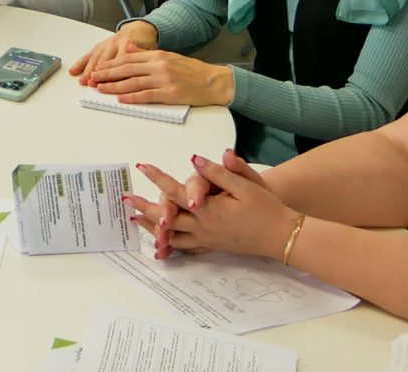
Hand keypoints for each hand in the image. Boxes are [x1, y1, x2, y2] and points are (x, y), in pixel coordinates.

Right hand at [71, 23, 154, 81]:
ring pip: (96, 57)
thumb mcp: (151, 50)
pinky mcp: (101, 45)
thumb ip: (144, 60)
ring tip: (83, 80)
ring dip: (88, 69)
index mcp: (129, 44)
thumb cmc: (146, 43)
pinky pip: (89, 54)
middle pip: (105, 60)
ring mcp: (107, 44)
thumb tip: (142, 73)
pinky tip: (75, 71)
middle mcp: (116, 43)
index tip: (110, 84)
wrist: (140, 29)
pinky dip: (81, 63)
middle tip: (92, 83)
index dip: (115, 73)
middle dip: (98, 72)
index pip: (121, 61)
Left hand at [83, 44, 232, 106]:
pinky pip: (147, 96)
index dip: (111, 63)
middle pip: (127, 69)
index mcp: (158, 55)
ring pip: (133, 82)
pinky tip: (121, 99)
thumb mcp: (169, 56)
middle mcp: (159, 65)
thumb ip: (148, 53)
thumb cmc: (192, 70)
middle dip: (107, 73)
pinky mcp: (170, 94)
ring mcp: (164, 80)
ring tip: (100, 88)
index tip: (98, 67)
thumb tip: (129, 47)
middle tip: (92, 78)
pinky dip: (132, 98)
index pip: (129, 57)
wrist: (214, 81)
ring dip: (115, 86)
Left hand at [129, 152, 293, 261]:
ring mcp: (207, 239)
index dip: (159, 178)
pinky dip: (171, 244)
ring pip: (173, 236)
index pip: (177, 192)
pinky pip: (186, 247)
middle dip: (145, 207)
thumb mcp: (246, 185)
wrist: (282, 236)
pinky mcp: (212, 246)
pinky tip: (162, 243)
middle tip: (125, 199)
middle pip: (167, 218)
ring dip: (153, 227)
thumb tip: (195, 159)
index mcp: (209, 210)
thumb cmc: (266, 208)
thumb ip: (220, 173)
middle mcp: (204, 227)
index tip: (143, 166)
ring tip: (135, 219)